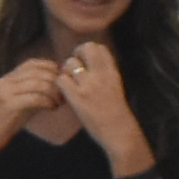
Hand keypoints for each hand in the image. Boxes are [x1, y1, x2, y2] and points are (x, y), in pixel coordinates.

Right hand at [0, 55, 70, 131]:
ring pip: (38, 84)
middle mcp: (5, 82)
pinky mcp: (10, 104)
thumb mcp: (19, 101)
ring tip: (59, 101)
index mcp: (6, 79)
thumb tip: (56, 83)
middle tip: (64, 92)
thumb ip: (32, 90)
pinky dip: (48, 102)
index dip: (48, 66)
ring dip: (53, 92)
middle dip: (54, 80)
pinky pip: (36, 98)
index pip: (30, 63)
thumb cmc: (6, 122)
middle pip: (37, 72)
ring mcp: (6, 92)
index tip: (61, 75)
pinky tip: (52, 108)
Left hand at [57, 39, 145, 167]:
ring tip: (69, 84)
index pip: (98, 47)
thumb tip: (86, 66)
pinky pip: (61, 80)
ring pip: (69, 63)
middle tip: (73, 68)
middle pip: (85, 48)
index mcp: (112, 71)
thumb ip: (104, 74)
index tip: (84, 62)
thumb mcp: (115, 86)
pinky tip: (64, 94)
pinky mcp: (78, 97)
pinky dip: (59, 85)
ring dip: (66, 72)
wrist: (119, 131)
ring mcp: (89, 84)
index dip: (88, 51)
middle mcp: (101, 74)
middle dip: (76, 55)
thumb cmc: (116, 113)